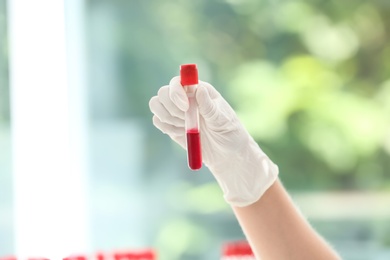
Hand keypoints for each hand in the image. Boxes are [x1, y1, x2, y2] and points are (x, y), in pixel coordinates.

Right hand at [149, 76, 277, 206]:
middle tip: (185, 120)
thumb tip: (198, 87)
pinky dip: (166, 127)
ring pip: (156, 104)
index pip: (179, 81)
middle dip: (171, 108)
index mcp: (199, 90)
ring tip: (185, 127)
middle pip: (163, 92)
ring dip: (167, 117)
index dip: (176, 91)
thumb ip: (208, 105)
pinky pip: (157, 121)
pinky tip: (181, 133)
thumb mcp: (222, 119)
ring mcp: (176, 111)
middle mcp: (185, 97)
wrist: (226, 154)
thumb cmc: (229, 132)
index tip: (185, 107)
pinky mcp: (170, 125)